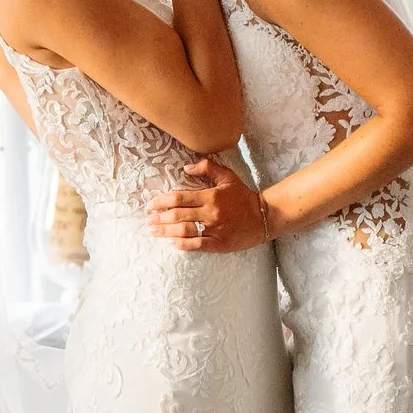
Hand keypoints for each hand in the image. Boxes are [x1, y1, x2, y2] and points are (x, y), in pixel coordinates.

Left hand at [148, 157, 271, 251]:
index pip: (180, 198)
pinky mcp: (219, 243)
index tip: (150, 204)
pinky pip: (196, 245)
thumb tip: (186, 168)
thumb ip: (207, 168)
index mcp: (210, 196)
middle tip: (147, 219)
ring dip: (165, 232)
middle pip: (178, 215)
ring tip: (153, 231)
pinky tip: (171, 243)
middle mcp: (211, 213)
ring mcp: (215, 229)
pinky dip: (182, 244)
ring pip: (184, 231)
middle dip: (159, 218)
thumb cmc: (243, 196)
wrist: (264, 216)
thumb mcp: (228, 177)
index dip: (161, 201)